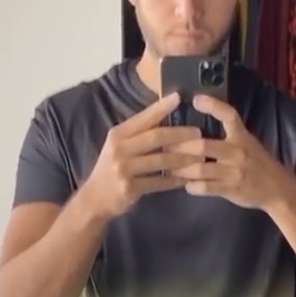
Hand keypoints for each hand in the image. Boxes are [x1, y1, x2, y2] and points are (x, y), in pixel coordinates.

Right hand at [84, 92, 199, 218]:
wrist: (94, 199)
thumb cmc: (111, 168)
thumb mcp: (118, 146)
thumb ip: (137, 134)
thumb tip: (164, 116)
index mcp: (118, 135)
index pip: (143, 118)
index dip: (161, 107)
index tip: (178, 97)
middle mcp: (119, 149)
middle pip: (156, 137)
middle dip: (180, 134)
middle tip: (199, 133)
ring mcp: (124, 169)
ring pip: (161, 161)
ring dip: (183, 159)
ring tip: (201, 158)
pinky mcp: (130, 188)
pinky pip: (159, 183)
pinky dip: (175, 181)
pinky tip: (188, 179)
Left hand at [175, 94, 289, 210]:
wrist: (278, 189)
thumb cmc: (257, 164)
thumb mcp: (247, 143)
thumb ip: (227, 134)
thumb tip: (196, 128)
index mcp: (242, 136)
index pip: (228, 115)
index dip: (212, 106)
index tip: (195, 99)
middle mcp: (237, 151)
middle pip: (203, 145)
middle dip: (180, 147)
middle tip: (164, 146)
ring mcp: (233, 171)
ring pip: (200, 168)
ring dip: (181, 169)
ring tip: (169, 167)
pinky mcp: (231, 189)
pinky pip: (205, 187)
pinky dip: (192, 186)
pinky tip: (185, 185)